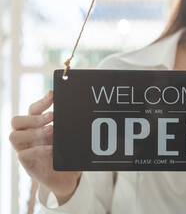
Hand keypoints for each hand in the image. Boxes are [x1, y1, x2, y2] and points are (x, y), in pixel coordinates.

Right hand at [9, 90, 81, 204]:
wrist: (67, 179)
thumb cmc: (66, 155)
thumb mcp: (68, 137)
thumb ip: (69, 126)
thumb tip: (81, 110)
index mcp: (36, 127)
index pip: (32, 110)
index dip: (41, 101)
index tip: (53, 94)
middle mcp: (28, 137)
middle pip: (16, 121)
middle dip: (34, 116)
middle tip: (52, 116)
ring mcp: (26, 151)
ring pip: (15, 136)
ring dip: (34, 131)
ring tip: (51, 130)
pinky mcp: (28, 166)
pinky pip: (23, 156)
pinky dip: (37, 150)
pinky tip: (51, 148)